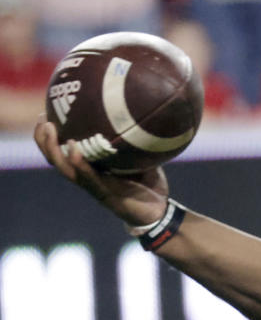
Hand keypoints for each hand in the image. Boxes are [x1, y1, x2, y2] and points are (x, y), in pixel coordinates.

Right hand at [33, 117, 168, 225]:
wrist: (159, 211)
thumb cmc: (148, 182)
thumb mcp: (140, 156)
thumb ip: (134, 139)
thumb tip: (138, 109)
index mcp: (91, 167)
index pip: (63, 151)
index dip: (50, 135)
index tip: (45, 113)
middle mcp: (88, 176)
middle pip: (56, 159)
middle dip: (43, 140)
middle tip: (41, 119)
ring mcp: (94, 186)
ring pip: (65, 168)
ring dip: (53, 149)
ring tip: (49, 129)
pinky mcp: (104, 195)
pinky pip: (88, 178)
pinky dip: (79, 163)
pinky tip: (73, 147)